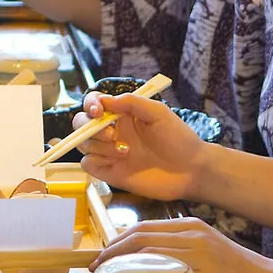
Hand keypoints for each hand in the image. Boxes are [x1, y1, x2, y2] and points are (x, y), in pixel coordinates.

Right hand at [77, 93, 208, 201]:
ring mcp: (110, 153)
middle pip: (81, 124)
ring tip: (126, 152)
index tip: (98, 111)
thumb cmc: (178, 139)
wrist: (191, 170)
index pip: (94, 104)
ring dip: (100, 146)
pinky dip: (96, 162)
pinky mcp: (111, 172)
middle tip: (113, 134)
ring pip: (84, 144)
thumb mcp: (158, 113)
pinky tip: (118, 162)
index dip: (91, 105)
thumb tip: (106, 99)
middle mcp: (113, 132)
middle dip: (91, 128)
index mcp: (122, 115)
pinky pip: (88, 165)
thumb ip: (131, 103)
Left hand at [94, 216, 272, 272]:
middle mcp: (194, 233)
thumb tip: (149, 265)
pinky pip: (170, 271)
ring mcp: (201, 252)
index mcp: (191, 226)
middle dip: (112, 251)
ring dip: (123, 264)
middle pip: (141, 236)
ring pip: (151, 251)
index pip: (144, 228)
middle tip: (96, 266)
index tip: (102, 255)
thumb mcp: (205, 253)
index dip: (118, 240)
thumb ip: (181, 253)